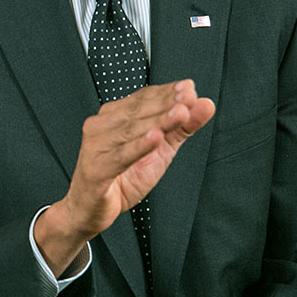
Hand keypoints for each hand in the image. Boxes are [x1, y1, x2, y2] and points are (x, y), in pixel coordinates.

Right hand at [33, 79, 214, 273]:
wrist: (91, 208)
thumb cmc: (121, 177)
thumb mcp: (160, 151)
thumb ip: (181, 127)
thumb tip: (205, 104)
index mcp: (114, 117)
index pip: (142, 98)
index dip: (166, 92)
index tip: (190, 88)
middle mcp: (101, 126)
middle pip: (137, 111)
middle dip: (166, 102)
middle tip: (189, 97)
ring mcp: (96, 146)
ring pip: (131, 130)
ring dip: (158, 121)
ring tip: (181, 113)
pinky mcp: (96, 169)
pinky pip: (120, 156)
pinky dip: (138, 147)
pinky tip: (155, 139)